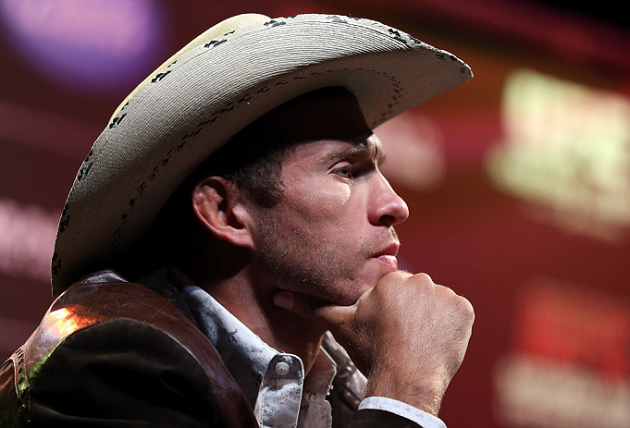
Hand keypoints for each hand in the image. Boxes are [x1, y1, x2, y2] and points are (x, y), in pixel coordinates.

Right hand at [273, 271, 473, 415]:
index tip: (386, 326)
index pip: (392, 288)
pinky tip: (436, 340)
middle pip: (415, 293)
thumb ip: (312, 307)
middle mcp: (419, 279)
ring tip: (418, 339)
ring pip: (436, 302)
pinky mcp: (464, 310)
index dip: (389, 309)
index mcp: (389, 279)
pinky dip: (450, 325)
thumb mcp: (340, 326)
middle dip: (410, 311)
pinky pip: (457, 312)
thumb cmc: (372, 350)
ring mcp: (444, 294)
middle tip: (401, 334)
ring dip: (431, 317)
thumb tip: (278, 297)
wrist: (406, 378)